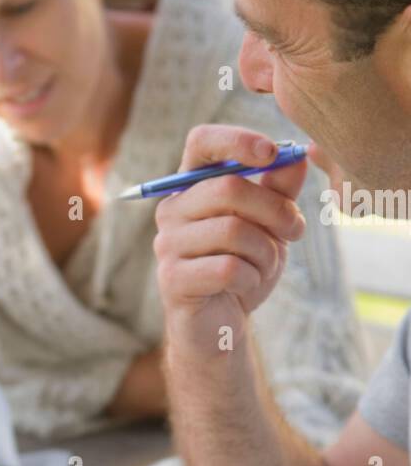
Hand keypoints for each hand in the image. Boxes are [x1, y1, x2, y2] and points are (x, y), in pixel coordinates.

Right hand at [153, 125, 308, 354]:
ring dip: (266, 251)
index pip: (202, 141)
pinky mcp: (172, 279)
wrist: (221, 325)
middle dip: (275, 209)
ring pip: (233, 231)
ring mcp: (167, 245)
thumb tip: (299, 156)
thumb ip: (280, 189)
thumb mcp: (270, 225)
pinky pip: (228, 268)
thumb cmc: (243, 266)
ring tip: (267, 266)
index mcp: (192, 187)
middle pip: (228, 189)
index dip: (237, 140)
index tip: (273, 153)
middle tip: (296, 230)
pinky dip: (252, 278)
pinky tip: (245, 287)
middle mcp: (172, 210)